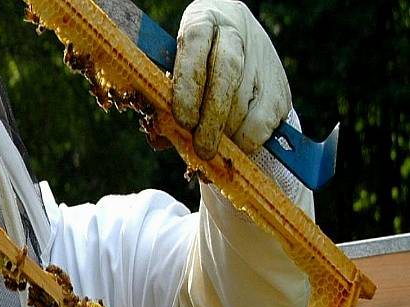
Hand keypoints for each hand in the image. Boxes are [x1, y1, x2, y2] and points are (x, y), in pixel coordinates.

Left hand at [172, 0, 290, 159]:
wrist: (237, 33)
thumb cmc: (193, 61)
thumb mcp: (175, 66)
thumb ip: (166, 99)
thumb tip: (161, 140)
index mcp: (200, 22)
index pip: (195, 49)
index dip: (189, 88)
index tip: (183, 120)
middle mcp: (234, 34)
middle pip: (225, 77)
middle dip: (212, 120)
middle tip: (202, 149)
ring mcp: (261, 57)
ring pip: (247, 102)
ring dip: (229, 133)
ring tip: (215, 146)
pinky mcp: (279, 85)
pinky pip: (265, 120)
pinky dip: (249, 139)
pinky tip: (235, 142)